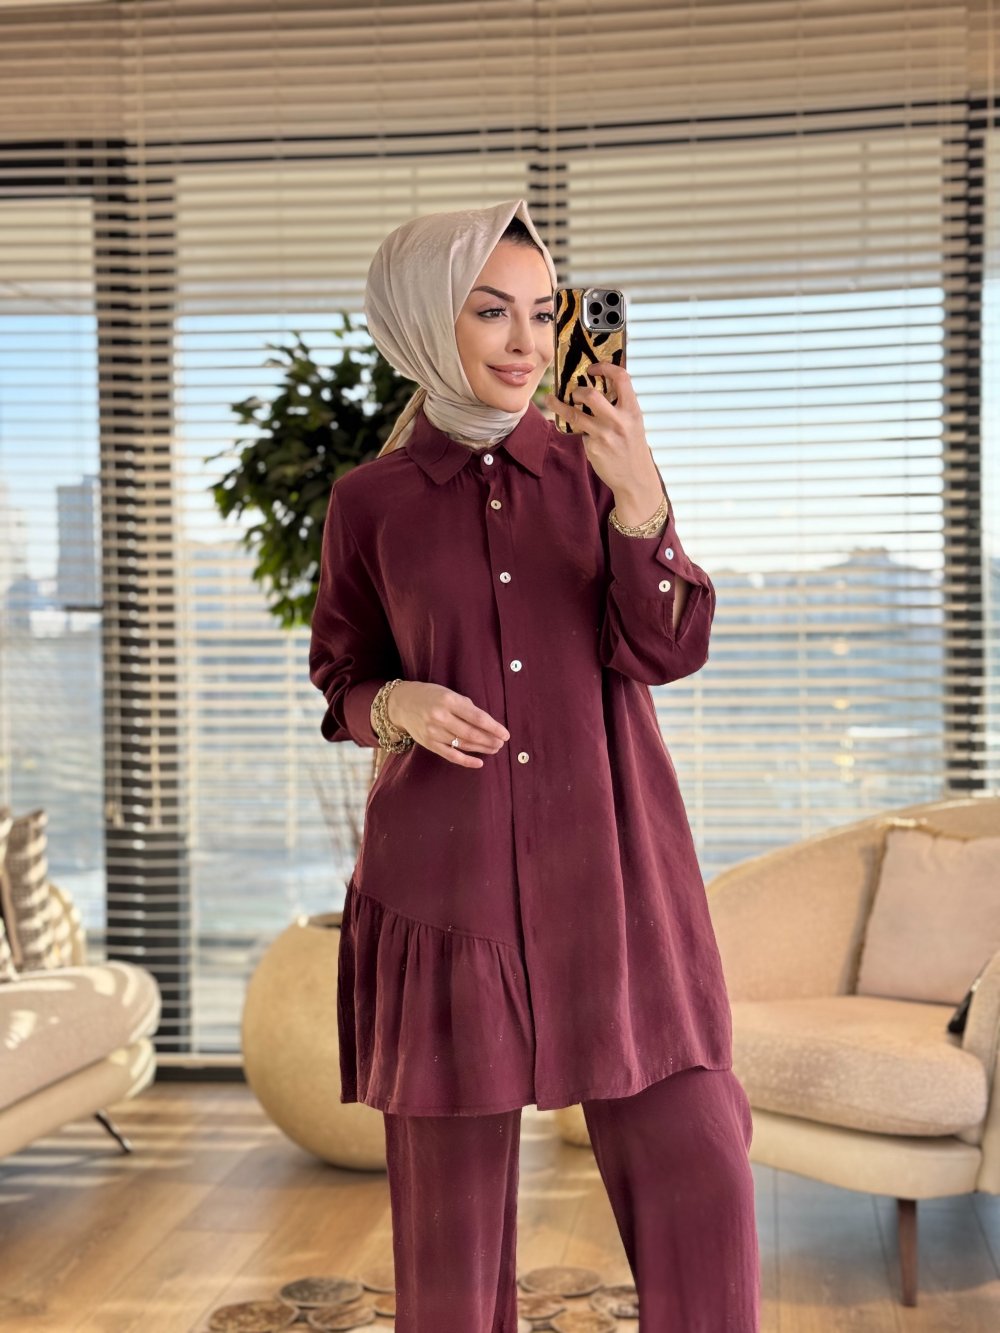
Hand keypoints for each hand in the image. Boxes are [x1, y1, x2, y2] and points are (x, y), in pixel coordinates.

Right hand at [387, 681, 509, 769]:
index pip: (476, 717)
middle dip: (490, 740)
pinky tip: (479, 762)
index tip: (505, 734)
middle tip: (501, 743)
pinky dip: (466, 761)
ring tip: (494, 748)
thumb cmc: (430, 696)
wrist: (401, 704)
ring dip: (482, 748)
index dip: (493, 727)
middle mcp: (440, 717)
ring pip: (463, 744)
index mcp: (448, 700)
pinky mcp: (429, 744)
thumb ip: (466, 706)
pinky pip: (451, 755)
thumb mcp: (448, 693)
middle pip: (471, 733)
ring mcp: (433, 732)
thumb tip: (486, 723)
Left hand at [544, 362, 661, 507]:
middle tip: (573, 392)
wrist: (635, 478)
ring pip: (574, 414)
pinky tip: (582, 433)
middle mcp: (618, 421)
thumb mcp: (634, 422)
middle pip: (590, 395)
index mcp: (632, 410)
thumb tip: (599, 386)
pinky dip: (578, 431)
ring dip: (559, 405)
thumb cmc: (633, 446)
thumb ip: (620, 404)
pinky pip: (579, 433)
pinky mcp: (593, 448)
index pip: (621, 378)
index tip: (593, 368)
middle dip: (576, 391)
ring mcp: (604, 435)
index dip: (605, 367)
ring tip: (551, 400)